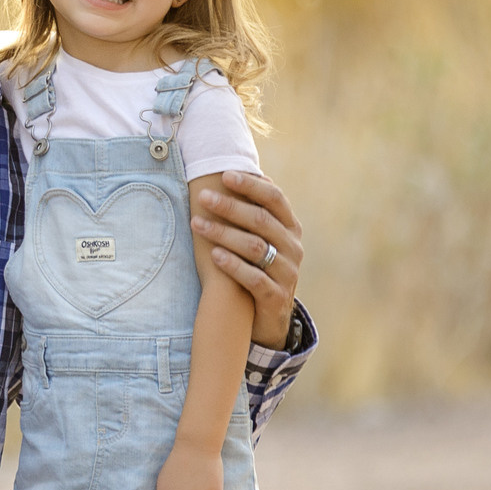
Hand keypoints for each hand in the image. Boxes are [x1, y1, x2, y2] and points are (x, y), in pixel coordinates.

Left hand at [191, 171, 304, 349]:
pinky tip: (214, 255)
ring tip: (197, 224)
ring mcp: (287, 273)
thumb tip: (244, 172)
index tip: (224, 175)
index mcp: (291, 228)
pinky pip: (255, 279)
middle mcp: (293, 247)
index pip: (275, 198)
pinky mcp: (276, 298)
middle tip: (203, 197)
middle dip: (230, 206)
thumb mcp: (264, 239)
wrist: (269, 317)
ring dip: (224, 233)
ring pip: (256, 248)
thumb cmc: (260, 268)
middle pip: (262, 220)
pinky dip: (233, 265)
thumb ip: (257, 211)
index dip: (251, 185)